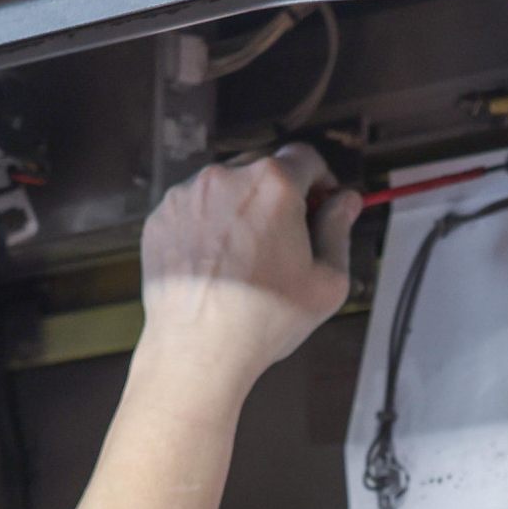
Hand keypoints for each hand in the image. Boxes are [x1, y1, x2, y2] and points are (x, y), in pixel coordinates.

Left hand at [136, 143, 360, 396]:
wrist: (198, 350)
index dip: (320, 179)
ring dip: (240, 210)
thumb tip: (345, 203)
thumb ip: (339, 230)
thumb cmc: (262, 320)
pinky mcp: (162, 217)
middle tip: (284, 238)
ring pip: (225, 188)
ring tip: (245, 258)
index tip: (320, 200)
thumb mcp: (326, 282)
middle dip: (278, 196)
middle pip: (263, 170)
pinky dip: (207, 226)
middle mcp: (226, 178)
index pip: (305, 157)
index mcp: (273, 185)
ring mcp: (188, 195)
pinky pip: (193, 209)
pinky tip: (216, 263)